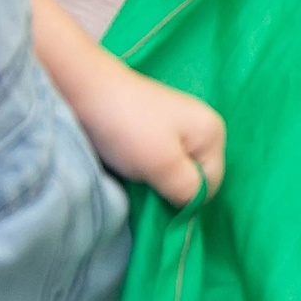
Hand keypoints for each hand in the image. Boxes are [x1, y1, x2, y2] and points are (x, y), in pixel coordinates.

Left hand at [71, 62, 225, 206]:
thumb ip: (186, 190)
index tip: (156, 195)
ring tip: (132, 173)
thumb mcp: (163, 164)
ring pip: (175, 170)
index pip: (211, 185)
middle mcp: (202, 128)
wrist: (87, 91)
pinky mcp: (155, 128)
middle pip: (194, 177)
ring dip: (154, 179)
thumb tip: (192, 210)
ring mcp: (179, 126)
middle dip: (170, 187)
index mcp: (213, 134)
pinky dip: (145, 167)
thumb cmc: (128, 127)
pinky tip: (128, 163)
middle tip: (142, 184)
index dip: (185, 198)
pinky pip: (160, 159)